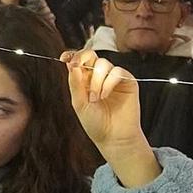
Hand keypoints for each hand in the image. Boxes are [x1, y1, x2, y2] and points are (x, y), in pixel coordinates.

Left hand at [63, 49, 160, 186]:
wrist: (113, 138)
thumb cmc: (96, 123)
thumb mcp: (79, 104)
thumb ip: (75, 84)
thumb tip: (71, 64)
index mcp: (84, 80)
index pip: (79, 60)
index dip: (72, 55)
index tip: (64, 58)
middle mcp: (98, 76)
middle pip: (91, 55)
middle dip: (83, 59)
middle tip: (77, 67)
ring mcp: (113, 78)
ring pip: (103, 64)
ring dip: (96, 80)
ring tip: (95, 98)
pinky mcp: (127, 81)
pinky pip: (117, 71)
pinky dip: (109, 82)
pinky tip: (105, 95)